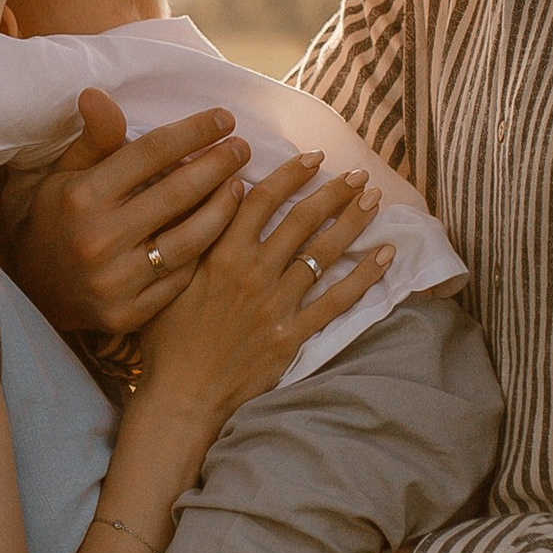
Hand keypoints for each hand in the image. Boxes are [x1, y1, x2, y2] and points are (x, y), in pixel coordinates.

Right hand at [0, 90, 250, 339]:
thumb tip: (97, 94)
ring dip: (223, 208)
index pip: (151, 152)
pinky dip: (206, 252)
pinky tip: (222, 231)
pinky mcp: (128, 312)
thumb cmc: (58, 221)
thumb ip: (94, 139)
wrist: (35, 293)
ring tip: (239, 186)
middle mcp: (98, 238)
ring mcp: (115, 280)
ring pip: (189, 239)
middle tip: (242, 148)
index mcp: (82, 197)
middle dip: (219, 164)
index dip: (193, 131)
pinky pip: (182, 278)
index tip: (224, 119)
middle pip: (178, 192)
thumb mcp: (65, 175)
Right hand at [134, 151, 392, 440]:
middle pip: (302, 220)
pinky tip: (385, 254)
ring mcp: (277, 304)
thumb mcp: (169, 278)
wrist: (182, 394)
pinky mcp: (293, 334)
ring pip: (323, 253)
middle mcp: (254, 273)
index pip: (262, 200)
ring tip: (373, 199)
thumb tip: (221, 193)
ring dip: (352, 222)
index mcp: (221, 255)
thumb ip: (195, 237)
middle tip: (356, 173)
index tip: (312, 158)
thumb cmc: (168, 338)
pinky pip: (336, 300)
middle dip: (334, 192)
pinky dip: (363, 275)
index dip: (291, 174)